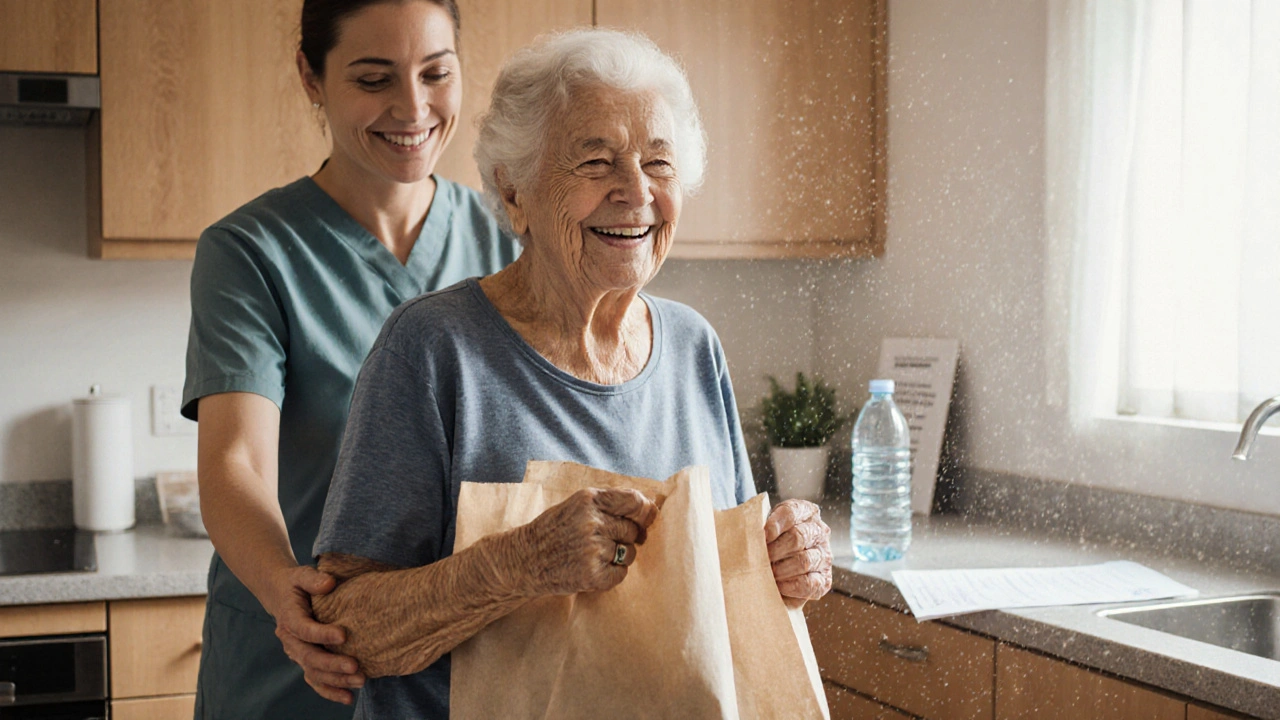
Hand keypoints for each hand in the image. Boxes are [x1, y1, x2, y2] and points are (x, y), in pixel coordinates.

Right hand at [266, 565, 365, 703]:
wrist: (281, 595)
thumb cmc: (297, 583)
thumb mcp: (302, 574)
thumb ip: (314, 579)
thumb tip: (328, 584)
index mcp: (289, 618)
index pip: (303, 629)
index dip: (321, 634)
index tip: (343, 635)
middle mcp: (290, 640)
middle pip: (309, 657)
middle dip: (332, 664)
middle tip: (355, 666)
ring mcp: (297, 653)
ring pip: (314, 672)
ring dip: (336, 680)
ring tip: (360, 681)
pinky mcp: (306, 661)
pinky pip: (316, 680)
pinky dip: (331, 691)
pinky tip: (348, 697)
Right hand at [506, 487, 659, 596]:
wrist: (523, 560)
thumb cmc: (554, 530)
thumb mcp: (576, 505)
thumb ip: (609, 503)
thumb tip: (650, 509)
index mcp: (589, 500)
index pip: (634, 501)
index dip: (645, 511)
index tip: (646, 518)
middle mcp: (592, 522)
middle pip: (633, 530)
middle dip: (625, 538)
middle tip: (602, 541)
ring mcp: (593, 549)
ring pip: (630, 553)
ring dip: (618, 556)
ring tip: (592, 555)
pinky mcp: (593, 575)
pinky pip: (621, 574)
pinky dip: (611, 574)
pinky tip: (591, 568)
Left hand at [764, 499, 832, 609]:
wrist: (776, 567)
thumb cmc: (768, 543)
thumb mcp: (764, 528)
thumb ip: (758, 527)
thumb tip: (751, 538)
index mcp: (805, 512)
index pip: (791, 512)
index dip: (775, 525)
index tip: (763, 536)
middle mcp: (819, 531)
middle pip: (798, 537)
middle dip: (775, 550)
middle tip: (761, 559)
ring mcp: (824, 556)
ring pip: (804, 561)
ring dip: (781, 569)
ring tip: (768, 573)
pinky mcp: (824, 580)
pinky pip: (810, 583)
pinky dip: (791, 585)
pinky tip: (778, 585)